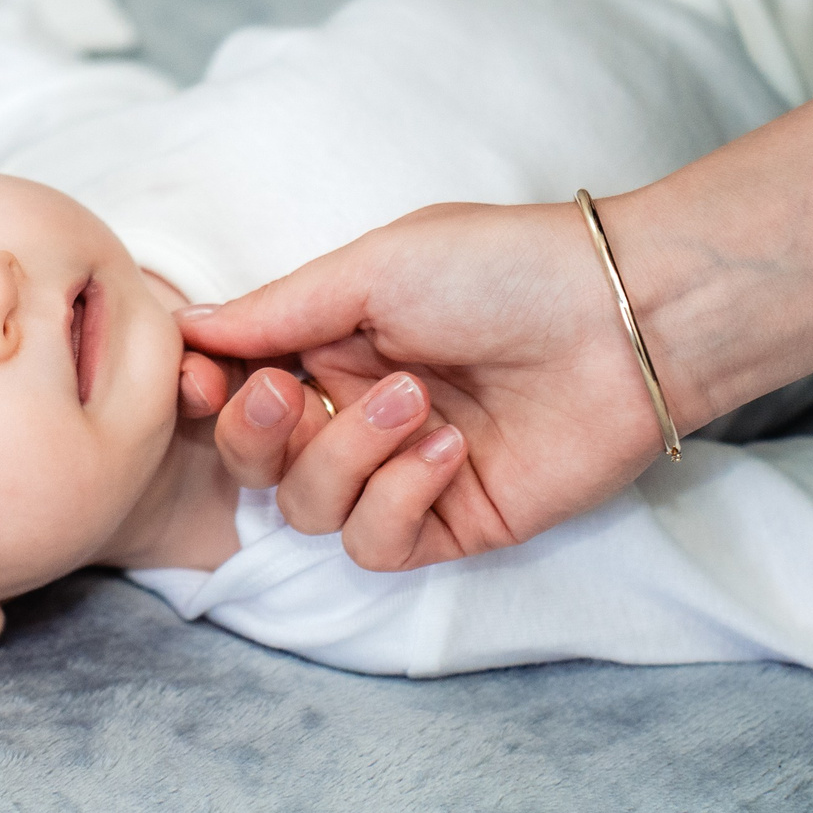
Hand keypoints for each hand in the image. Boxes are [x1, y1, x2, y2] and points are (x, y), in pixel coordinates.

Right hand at [179, 200, 660, 570]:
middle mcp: (356, 413)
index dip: (202, 394)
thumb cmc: (504, 268)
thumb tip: (189, 326)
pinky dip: (398, 499)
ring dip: (348, 456)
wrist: (624, 316)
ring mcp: (404, 474)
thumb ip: (278, 310)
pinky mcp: (453, 523)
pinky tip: (450, 451)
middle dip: (256, 434)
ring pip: (310, 509)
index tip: (193, 375)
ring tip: (418, 402)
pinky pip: (376, 544)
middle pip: (255, 462)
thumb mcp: (374, 269)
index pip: (234, 388)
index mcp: (331, 345)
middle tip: (289, 395)